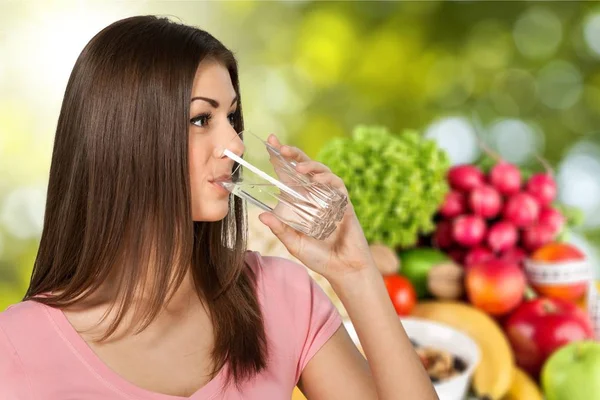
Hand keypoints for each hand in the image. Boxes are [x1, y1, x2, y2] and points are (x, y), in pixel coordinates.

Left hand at [258, 134, 376, 283]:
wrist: (343, 269)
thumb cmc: (319, 257)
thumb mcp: (294, 243)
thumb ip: (280, 229)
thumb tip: (262, 215)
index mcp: (301, 201)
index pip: (288, 175)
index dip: (280, 158)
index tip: (270, 143)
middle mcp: (315, 195)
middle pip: (304, 167)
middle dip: (293, 154)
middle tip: (280, 146)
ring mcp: (330, 197)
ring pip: (321, 171)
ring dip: (310, 165)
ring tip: (298, 167)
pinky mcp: (344, 202)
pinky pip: (337, 185)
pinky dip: (328, 179)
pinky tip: (318, 179)